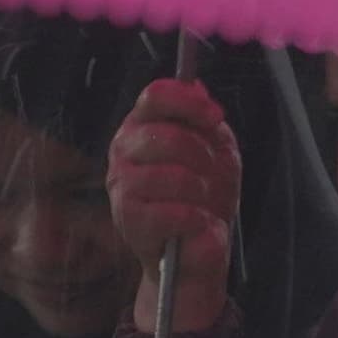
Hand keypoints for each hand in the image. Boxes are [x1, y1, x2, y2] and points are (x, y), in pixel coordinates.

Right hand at [107, 77, 238, 331]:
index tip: (215, 117)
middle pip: (167, 135)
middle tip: (214, 176)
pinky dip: (194, 218)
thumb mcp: (215, 150)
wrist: (197, 251)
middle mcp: (123, 149)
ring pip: (171, 175)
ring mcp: (121, 184)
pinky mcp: (128, 219)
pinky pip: (171, 210)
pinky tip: (195, 222)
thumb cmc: (204, 196)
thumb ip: (204, 119)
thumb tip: (195, 87)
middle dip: (203, 157)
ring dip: (200, 191)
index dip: (189, 103)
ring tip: (204, 202)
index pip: (155, 96)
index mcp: (142, 125)